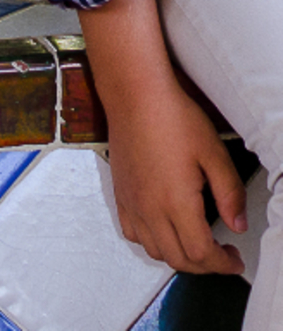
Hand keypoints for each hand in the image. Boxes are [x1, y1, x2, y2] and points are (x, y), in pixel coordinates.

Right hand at [107, 84, 245, 274]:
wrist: (135, 94)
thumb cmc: (172, 116)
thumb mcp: (213, 152)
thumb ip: (230, 193)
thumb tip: (238, 224)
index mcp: (176, 201)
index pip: (201, 254)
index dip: (223, 263)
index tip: (234, 259)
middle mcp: (150, 207)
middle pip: (178, 259)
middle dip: (205, 265)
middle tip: (221, 253)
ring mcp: (132, 201)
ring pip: (154, 251)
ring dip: (178, 256)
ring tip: (195, 243)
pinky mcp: (121, 192)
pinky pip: (131, 232)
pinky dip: (150, 241)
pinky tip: (163, 228)